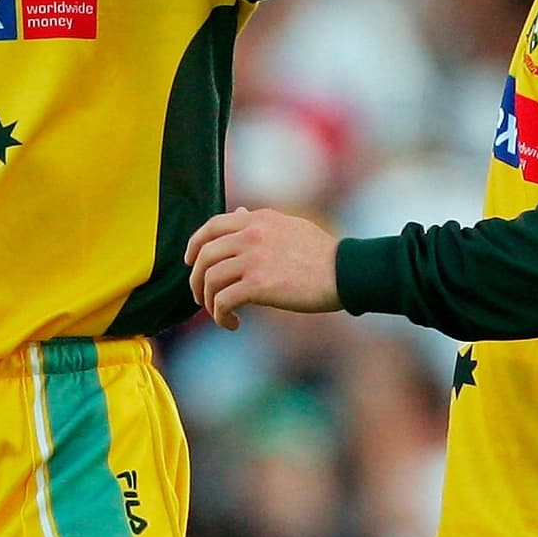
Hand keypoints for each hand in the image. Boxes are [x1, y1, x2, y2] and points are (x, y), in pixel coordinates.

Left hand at [184, 207, 341, 331]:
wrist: (346, 273)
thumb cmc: (322, 254)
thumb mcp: (290, 226)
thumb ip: (261, 221)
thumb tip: (239, 213)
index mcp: (258, 219)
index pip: (211, 226)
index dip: (194, 244)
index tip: (191, 262)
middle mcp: (251, 234)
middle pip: (204, 255)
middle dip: (197, 280)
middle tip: (202, 297)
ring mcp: (254, 258)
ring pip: (210, 280)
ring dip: (208, 302)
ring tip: (219, 314)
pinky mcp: (259, 285)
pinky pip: (223, 300)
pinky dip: (220, 315)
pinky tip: (232, 323)